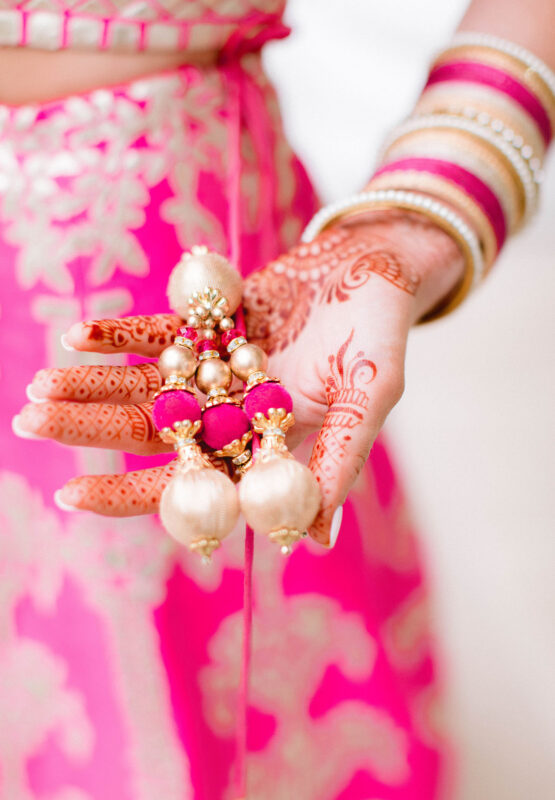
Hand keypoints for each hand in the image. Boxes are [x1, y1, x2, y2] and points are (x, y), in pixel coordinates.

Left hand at [14, 214, 462, 544]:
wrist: (377, 261)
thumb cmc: (383, 330)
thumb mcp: (373, 393)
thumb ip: (344, 458)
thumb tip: (318, 538)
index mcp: (266, 445)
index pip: (193, 485)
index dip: (133, 494)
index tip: (73, 495)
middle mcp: (234, 415)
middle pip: (153, 435)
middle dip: (91, 432)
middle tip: (30, 423)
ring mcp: (218, 371)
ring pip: (146, 388)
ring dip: (92, 386)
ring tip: (36, 386)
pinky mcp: (210, 327)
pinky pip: (158, 334)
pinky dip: (121, 334)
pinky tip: (77, 335)